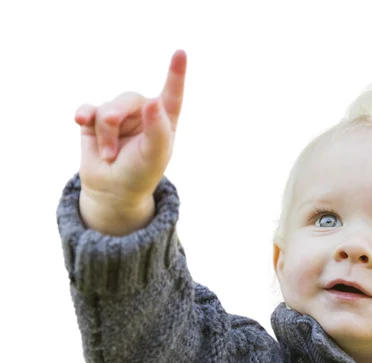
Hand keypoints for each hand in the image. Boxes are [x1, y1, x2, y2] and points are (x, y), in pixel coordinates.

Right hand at [74, 49, 186, 206]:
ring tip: (109, 155)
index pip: (171, 95)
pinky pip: (88, 108)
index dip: (175, 75)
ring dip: (105, 134)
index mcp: (164, 121)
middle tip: (113, 151)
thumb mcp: (154, 156)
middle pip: (129, 99)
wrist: (111, 190)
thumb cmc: (139, 174)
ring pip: (106, 107)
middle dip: (117, 121)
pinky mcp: (96, 120)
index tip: (180, 53)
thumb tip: (153, 101)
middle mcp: (143, 114)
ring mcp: (119, 115)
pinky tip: (80, 122)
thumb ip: (157, 130)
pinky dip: (84, 116)